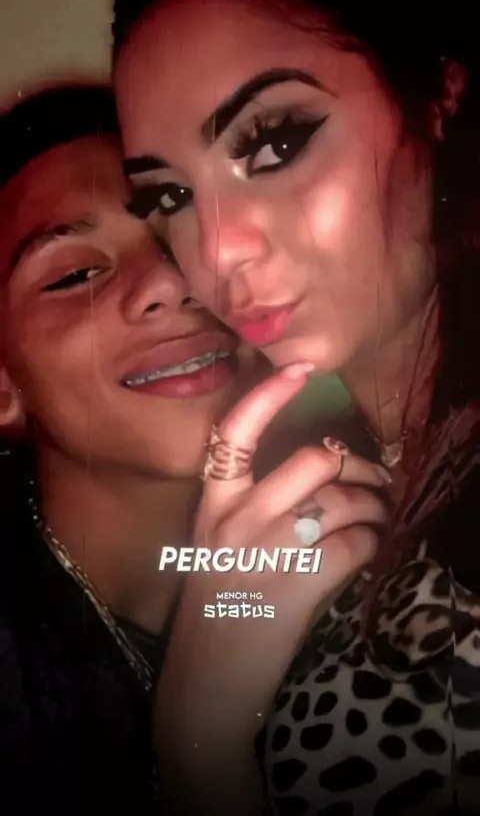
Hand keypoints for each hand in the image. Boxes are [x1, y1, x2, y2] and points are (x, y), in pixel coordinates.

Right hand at [155, 363, 389, 811]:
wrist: (206, 683)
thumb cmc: (216, 607)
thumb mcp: (218, 546)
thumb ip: (253, 506)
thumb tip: (320, 470)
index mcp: (212, 503)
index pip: (236, 431)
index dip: (271, 393)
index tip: (302, 366)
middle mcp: (236, 518)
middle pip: (314, 461)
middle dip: (359, 467)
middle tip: (375, 482)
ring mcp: (268, 551)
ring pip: (344, 501)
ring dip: (376, 507)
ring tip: (380, 518)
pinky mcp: (299, 585)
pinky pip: (356, 545)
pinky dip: (374, 545)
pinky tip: (369, 553)